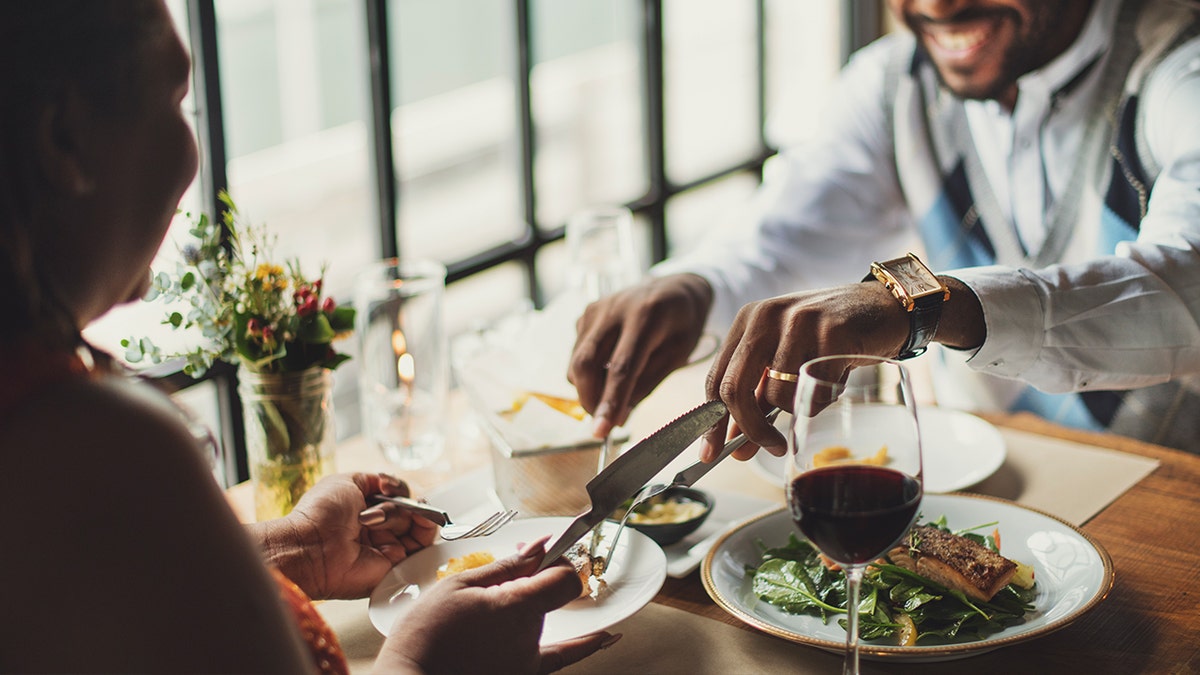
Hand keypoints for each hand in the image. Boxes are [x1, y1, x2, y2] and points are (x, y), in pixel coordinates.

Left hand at [252, 472, 438, 599]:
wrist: (311, 546)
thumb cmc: (322, 513)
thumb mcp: (346, 482)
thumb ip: (373, 480)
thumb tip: (391, 484)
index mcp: (365, 511)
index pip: (396, 497)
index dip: (397, 489)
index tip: (386, 486)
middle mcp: (378, 530)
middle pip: (409, 509)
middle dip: (399, 502)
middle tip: (381, 505)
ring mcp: (388, 547)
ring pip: (416, 522)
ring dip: (402, 513)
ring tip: (376, 519)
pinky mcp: (397, 564)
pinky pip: (423, 545)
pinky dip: (426, 526)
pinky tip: (419, 517)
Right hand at [375, 536, 617, 673]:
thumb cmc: (426, 633)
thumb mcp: (460, 586)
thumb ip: (507, 566)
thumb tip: (541, 545)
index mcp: (516, 608)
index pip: (564, 577)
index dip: (557, 560)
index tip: (544, 552)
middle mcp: (530, 637)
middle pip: (549, 595)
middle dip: (533, 577)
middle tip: (507, 569)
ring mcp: (528, 660)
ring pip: (542, 619)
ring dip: (531, 603)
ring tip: (499, 601)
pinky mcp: (522, 674)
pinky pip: (562, 658)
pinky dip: (584, 645)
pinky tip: (607, 636)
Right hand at [568, 273, 713, 436]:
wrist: (676, 287)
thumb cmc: (683, 323)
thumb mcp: (678, 355)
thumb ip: (647, 384)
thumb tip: (618, 417)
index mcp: (646, 316)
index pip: (621, 368)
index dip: (609, 402)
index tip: (601, 432)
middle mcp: (614, 309)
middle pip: (585, 364)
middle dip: (589, 400)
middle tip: (605, 421)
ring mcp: (596, 309)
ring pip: (576, 361)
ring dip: (589, 388)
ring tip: (614, 394)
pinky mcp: (586, 314)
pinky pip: (577, 353)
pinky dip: (588, 372)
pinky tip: (609, 369)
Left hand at [701, 282, 908, 460]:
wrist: (884, 308)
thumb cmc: (830, 337)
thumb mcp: (785, 359)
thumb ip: (758, 397)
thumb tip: (736, 445)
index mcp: (747, 320)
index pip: (716, 379)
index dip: (712, 423)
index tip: (711, 453)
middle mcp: (766, 316)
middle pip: (735, 389)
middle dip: (749, 429)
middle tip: (769, 448)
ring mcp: (798, 322)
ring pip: (778, 395)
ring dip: (799, 407)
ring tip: (818, 388)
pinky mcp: (832, 333)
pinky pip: (815, 392)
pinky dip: (824, 399)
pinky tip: (836, 379)